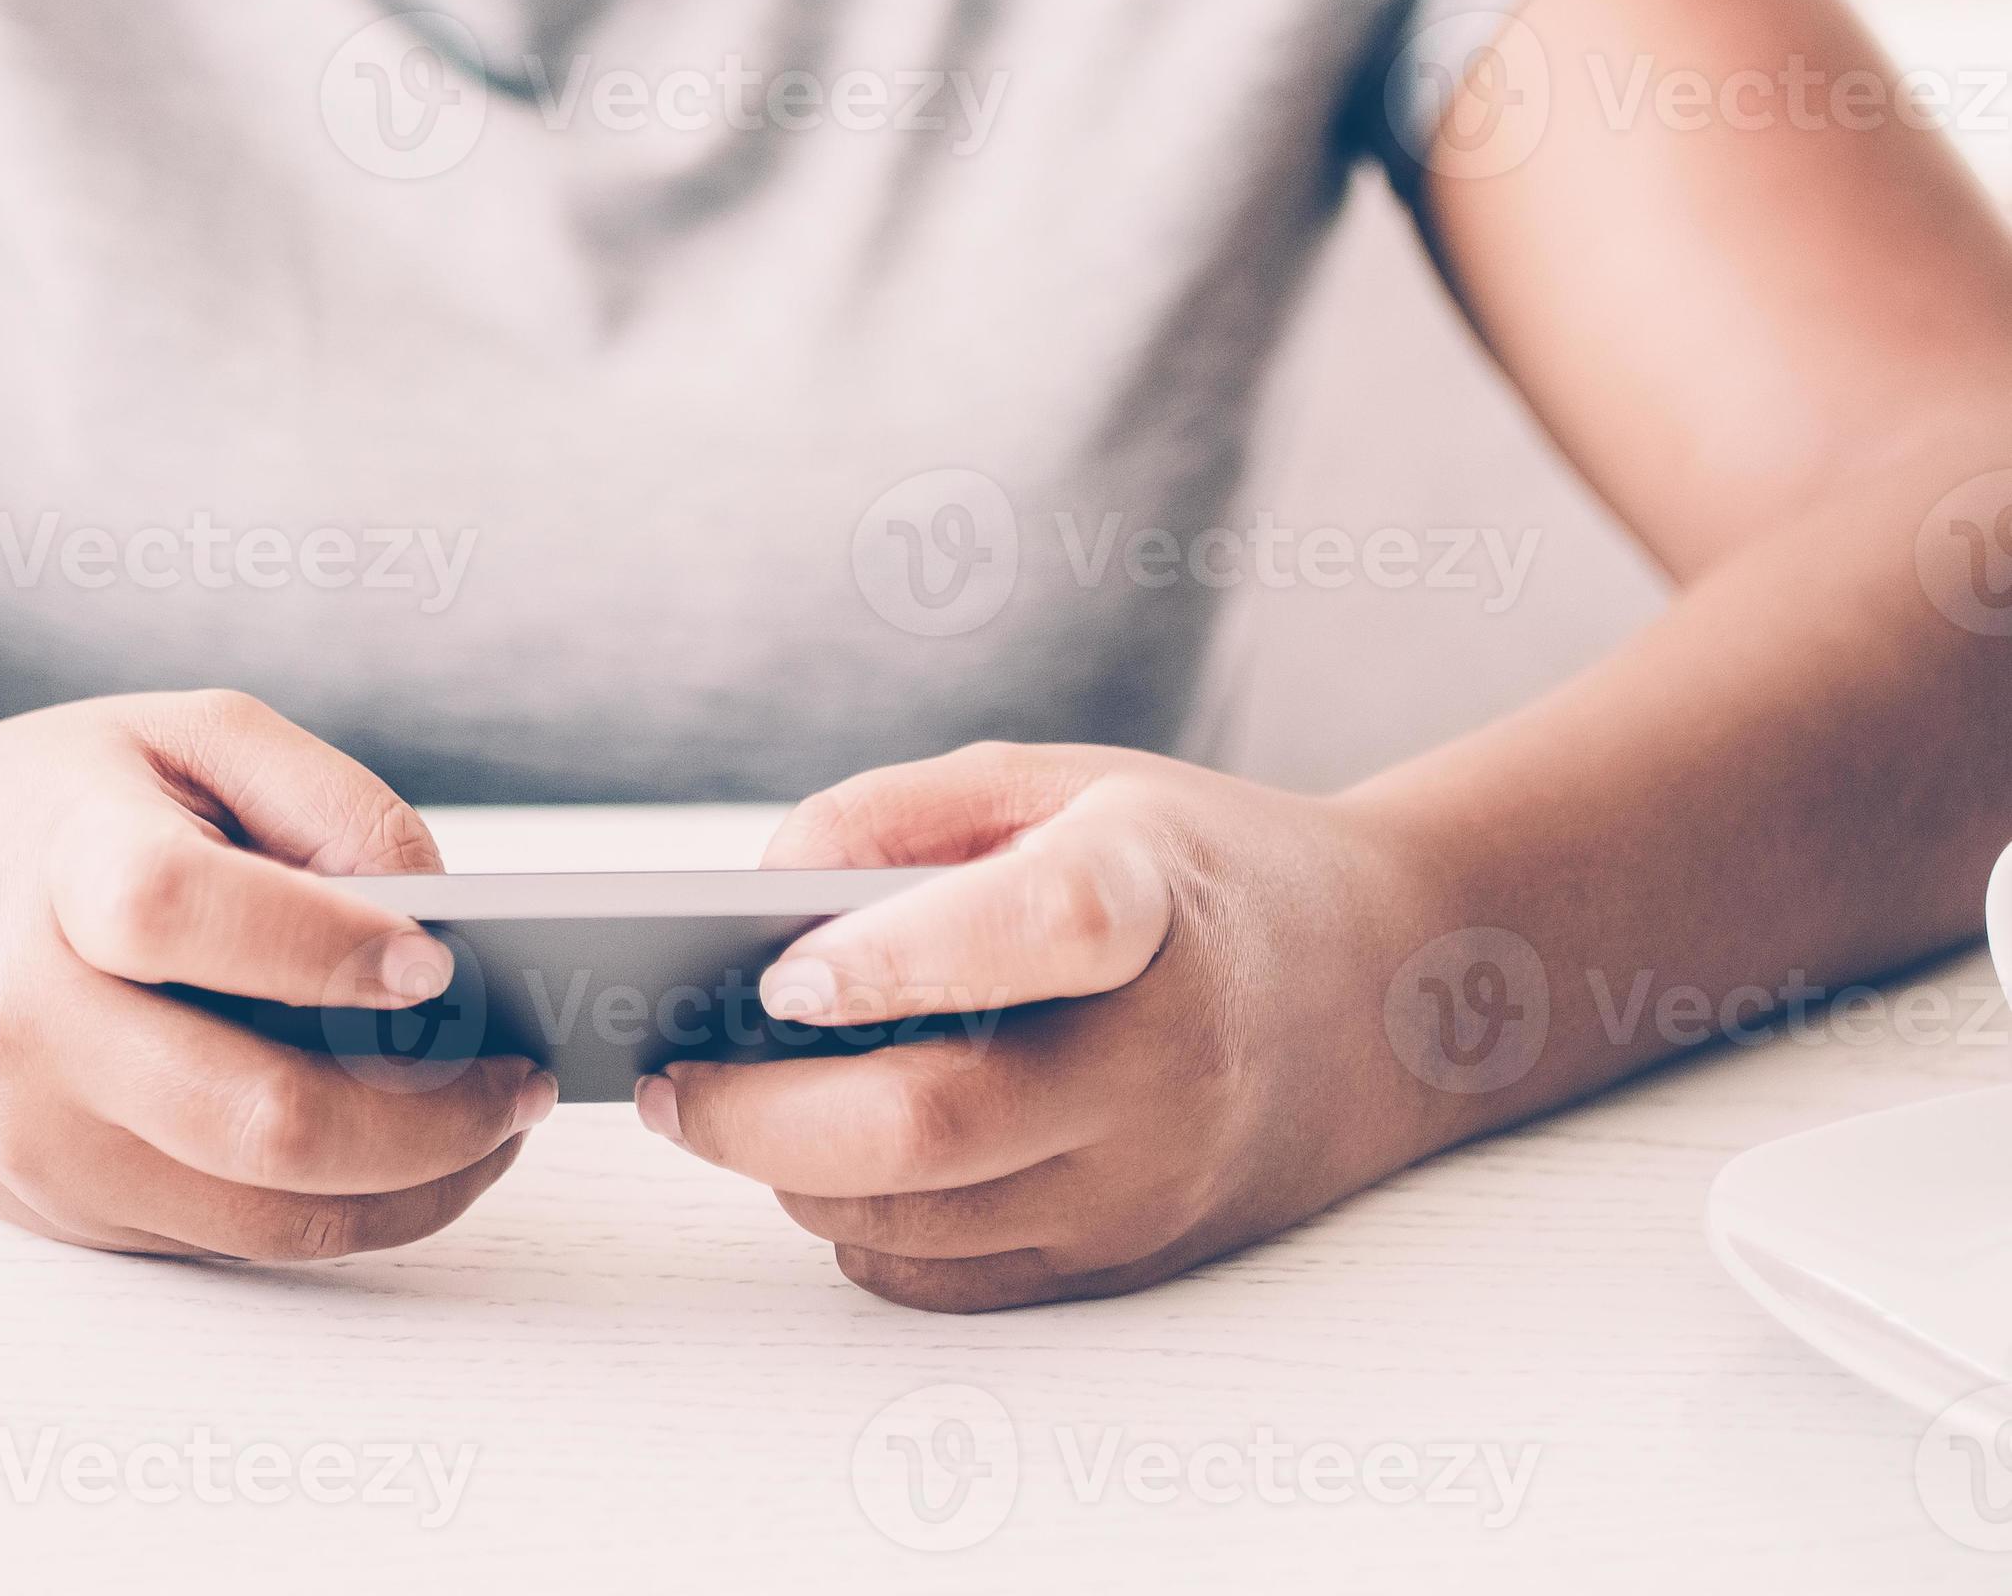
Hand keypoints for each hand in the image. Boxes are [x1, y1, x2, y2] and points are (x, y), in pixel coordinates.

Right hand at [0, 690, 555, 1260]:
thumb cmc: (34, 811)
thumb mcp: (174, 735)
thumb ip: (318, 799)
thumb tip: (440, 910)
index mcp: (60, 872)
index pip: (186, 918)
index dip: (329, 948)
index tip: (447, 958)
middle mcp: (33, 1022)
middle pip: (256, 1115)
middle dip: (432, 1118)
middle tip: (524, 1078)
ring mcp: (41, 1138)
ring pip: (264, 1213)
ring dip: (417, 1187)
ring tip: (496, 1126)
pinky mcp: (59, 1210)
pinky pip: (233, 1240)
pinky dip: (345, 1208)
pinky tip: (408, 1152)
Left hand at [634, 744, 1450, 1310]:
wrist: (1389, 991)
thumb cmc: (1189, 870)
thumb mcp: (1057, 783)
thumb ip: (894, 814)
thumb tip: (756, 897)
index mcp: (1158, 902)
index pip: (1036, 931)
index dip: (895, 958)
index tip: (776, 972)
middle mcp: (1167, 1059)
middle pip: (933, 1124)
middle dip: (759, 1114)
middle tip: (670, 1081)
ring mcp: (1154, 1179)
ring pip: (916, 1217)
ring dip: (789, 1171)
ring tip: (733, 1106)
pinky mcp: (1132, 1258)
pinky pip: (948, 1277)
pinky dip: (857, 1226)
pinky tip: (830, 1161)